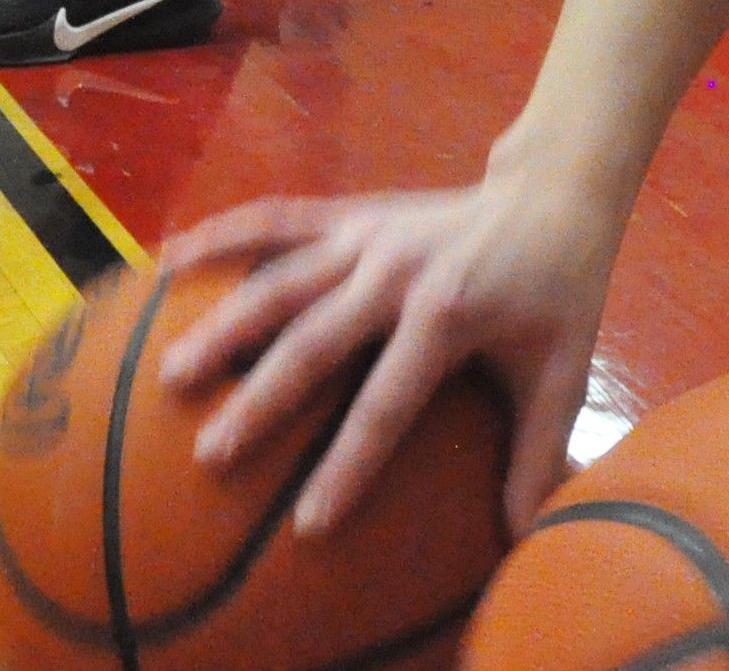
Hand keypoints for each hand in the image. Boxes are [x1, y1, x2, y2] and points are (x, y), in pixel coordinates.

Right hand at [150, 165, 629, 537]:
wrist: (550, 193)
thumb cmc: (557, 292)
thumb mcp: (562, 371)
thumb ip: (538, 451)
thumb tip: (522, 535)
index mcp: (447, 314)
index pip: (387, 404)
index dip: (348, 465)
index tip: (308, 524)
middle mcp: (395, 271)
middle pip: (314, 343)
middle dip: (261, 401)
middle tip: (211, 453)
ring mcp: (365, 235)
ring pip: (279, 279)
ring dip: (222, 323)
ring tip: (170, 371)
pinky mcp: (348, 212)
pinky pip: (274, 219)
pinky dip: (220, 234)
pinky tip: (166, 261)